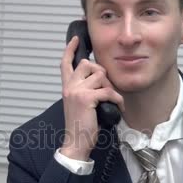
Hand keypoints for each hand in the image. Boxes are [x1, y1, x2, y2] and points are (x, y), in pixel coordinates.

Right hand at [59, 36, 124, 160]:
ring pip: (100, 76)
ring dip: (110, 87)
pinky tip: (118, 107)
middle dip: (100, 73)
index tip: (75, 40)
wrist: (76, 142)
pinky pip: (108, 91)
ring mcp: (77, 91)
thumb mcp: (78, 103)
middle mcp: (70, 86)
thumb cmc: (79, 125)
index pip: (65, 63)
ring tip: (111, 100)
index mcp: (67, 87)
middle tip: (104, 88)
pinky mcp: (87, 98)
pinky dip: (117, 99)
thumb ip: (83, 89)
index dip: (70, 50)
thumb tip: (98, 79)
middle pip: (88, 64)